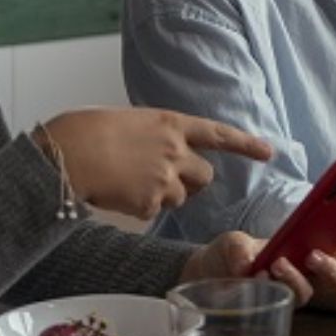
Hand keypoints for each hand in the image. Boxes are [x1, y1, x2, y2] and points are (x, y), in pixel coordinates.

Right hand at [41, 108, 271, 219]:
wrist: (66, 153)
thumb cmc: (86, 132)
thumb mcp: (131, 122)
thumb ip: (155, 137)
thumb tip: (160, 154)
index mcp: (170, 123)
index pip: (218, 133)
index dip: (245, 144)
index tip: (268, 152)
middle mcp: (175, 149)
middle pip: (205, 176)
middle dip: (193, 183)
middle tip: (166, 181)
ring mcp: (165, 177)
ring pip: (180, 197)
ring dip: (163, 196)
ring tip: (129, 182)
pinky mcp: (150, 202)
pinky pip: (152, 212)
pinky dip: (138, 208)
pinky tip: (117, 194)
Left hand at [180, 231, 335, 305]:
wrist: (207, 275)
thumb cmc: (229, 253)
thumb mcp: (233, 241)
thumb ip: (240, 248)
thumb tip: (248, 264)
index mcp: (303, 244)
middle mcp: (303, 270)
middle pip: (335, 276)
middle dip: (331, 267)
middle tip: (313, 255)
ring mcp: (289, 290)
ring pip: (308, 292)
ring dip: (295, 278)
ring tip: (276, 264)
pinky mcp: (274, 307)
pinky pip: (283, 303)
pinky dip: (271, 288)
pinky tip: (255, 277)